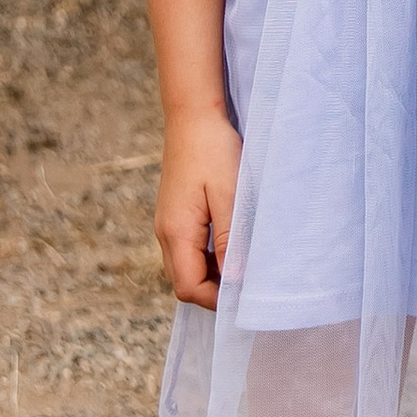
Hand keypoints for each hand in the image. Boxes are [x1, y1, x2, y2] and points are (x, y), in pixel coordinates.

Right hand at [158, 111, 241, 308]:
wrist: (193, 117)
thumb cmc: (214, 151)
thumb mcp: (229, 196)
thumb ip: (229, 240)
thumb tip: (234, 282)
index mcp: (176, 232)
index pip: (188, 287)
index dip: (217, 299)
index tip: (247, 294)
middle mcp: (165, 234)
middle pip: (185, 282)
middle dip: (216, 290)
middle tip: (251, 280)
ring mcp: (168, 225)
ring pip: (187, 267)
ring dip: (214, 273)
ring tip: (246, 262)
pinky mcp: (176, 215)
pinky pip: (189, 250)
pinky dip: (209, 256)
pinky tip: (232, 243)